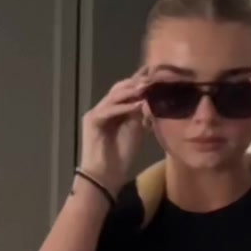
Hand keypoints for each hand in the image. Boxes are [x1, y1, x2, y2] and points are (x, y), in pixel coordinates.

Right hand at [79, 69, 152, 193]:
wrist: (106, 175)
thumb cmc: (121, 156)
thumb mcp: (136, 131)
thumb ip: (141, 115)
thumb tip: (152, 100)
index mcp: (114, 110)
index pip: (127, 91)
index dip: (140, 82)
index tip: (157, 75)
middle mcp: (104, 108)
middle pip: (119, 89)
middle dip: (136, 83)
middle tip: (153, 78)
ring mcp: (96, 113)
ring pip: (114, 96)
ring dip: (131, 92)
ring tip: (147, 87)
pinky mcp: (92, 121)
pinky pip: (109, 110)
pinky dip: (123, 107)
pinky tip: (137, 105)